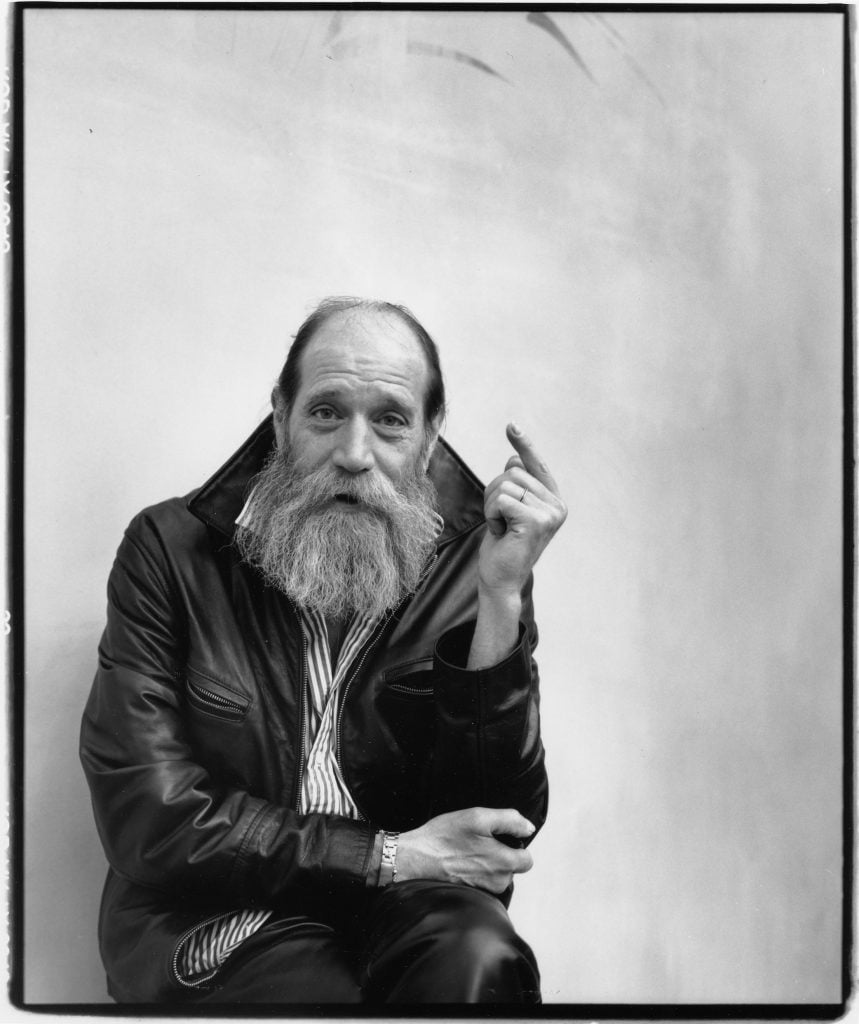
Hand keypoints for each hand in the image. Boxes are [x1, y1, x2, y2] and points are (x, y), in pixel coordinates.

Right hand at [396, 807, 534, 893]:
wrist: (414, 859)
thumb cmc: (444, 837)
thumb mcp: (478, 817)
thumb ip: (509, 820)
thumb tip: (528, 828)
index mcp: (504, 864)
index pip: (527, 859)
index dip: (515, 844)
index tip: (498, 837)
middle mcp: (497, 883)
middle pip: (511, 868)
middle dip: (501, 855)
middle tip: (478, 842)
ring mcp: (483, 892)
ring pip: (496, 877)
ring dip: (487, 865)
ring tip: (466, 851)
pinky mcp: (470, 895)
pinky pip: (482, 883)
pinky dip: (475, 873)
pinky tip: (460, 863)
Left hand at [479, 423, 566, 598]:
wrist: (500, 578)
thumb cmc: (503, 544)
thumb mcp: (509, 508)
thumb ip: (516, 485)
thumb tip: (513, 458)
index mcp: (554, 500)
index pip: (536, 465)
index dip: (525, 445)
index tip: (511, 425)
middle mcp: (558, 506)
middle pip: (514, 472)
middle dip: (495, 492)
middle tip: (499, 519)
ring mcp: (550, 514)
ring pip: (506, 484)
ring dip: (492, 505)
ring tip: (501, 526)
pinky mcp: (536, 521)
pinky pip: (502, 499)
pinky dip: (492, 514)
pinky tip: (501, 532)